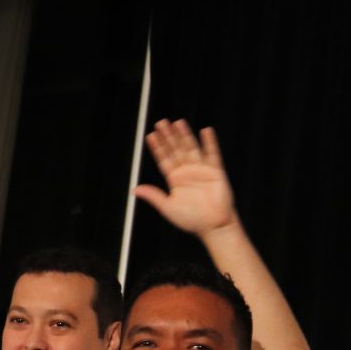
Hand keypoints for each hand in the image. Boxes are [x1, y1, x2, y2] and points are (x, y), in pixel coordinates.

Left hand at [133, 119, 237, 236]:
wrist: (214, 227)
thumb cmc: (192, 220)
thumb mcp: (168, 207)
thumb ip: (153, 196)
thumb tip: (134, 189)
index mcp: (175, 179)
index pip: (164, 159)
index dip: (158, 147)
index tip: (150, 136)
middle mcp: (187, 172)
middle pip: (176, 150)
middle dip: (169, 137)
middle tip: (161, 123)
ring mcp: (201, 170)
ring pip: (191, 148)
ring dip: (185, 135)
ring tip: (178, 123)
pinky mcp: (216, 172)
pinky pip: (213, 154)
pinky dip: (210, 142)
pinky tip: (206, 131)